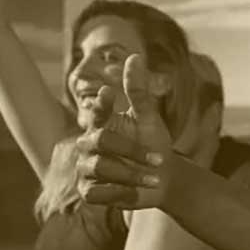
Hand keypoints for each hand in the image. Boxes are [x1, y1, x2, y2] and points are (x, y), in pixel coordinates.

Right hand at [76, 54, 173, 208]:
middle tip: (159, 159)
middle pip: (101, 140)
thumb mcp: (150, 120)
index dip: (100, 104)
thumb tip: (135, 56)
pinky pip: (96, 192)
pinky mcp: (89, 191)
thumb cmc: (154, 147)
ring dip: (132, 174)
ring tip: (154, 178)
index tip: (108, 93)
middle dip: (132, 150)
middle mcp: (89, 144)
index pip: (96, 111)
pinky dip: (119, 193)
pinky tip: (135, 193)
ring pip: (101, 167)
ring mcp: (86, 168)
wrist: (163, 181)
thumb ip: (140, 92)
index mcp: (102, 124)